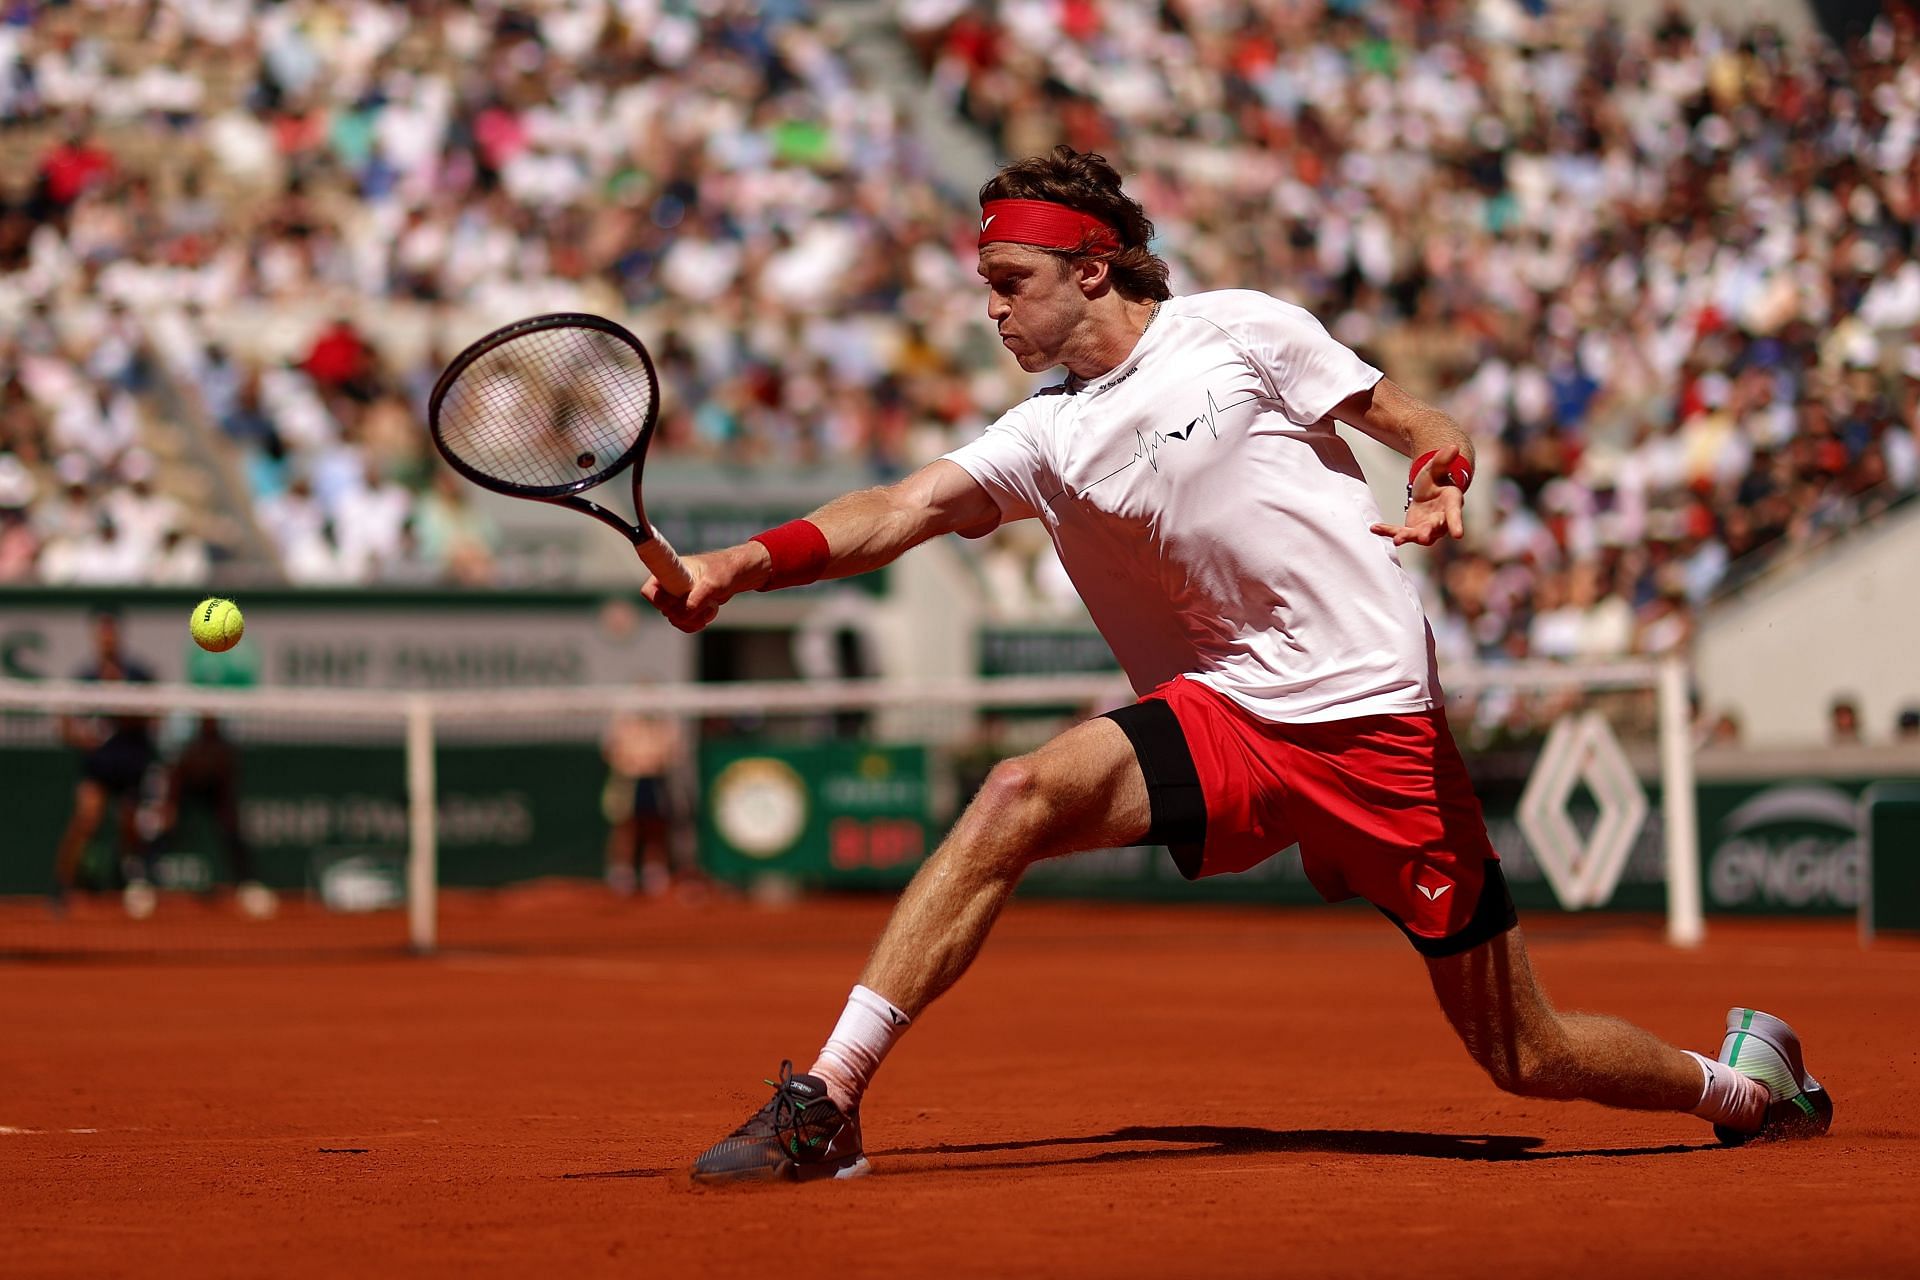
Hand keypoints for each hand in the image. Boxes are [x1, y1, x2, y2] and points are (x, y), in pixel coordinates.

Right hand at [639, 543, 767, 632]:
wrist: (736, 575)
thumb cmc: (722, 571)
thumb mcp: (711, 584)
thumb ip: (696, 599)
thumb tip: (684, 613)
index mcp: (667, 572)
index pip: (649, 592)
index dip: (660, 601)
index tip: (678, 600)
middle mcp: (668, 586)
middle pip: (663, 610)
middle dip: (684, 612)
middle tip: (703, 603)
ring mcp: (677, 598)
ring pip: (674, 619)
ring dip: (693, 619)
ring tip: (710, 606)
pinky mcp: (686, 608)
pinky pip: (684, 624)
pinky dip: (696, 623)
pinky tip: (708, 613)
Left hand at [1370, 443, 1467, 546]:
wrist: (1428, 491)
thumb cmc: (1436, 479)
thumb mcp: (1436, 467)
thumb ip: (1443, 459)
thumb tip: (1454, 447)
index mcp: (1451, 503)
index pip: (1455, 514)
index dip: (1456, 523)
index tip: (1459, 535)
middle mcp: (1441, 519)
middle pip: (1436, 528)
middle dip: (1429, 533)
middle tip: (1423, 537)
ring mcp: (1426, 527)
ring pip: (1419, 535)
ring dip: (1408, 537)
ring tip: (1398, 540)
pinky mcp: (1411, 530)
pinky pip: (1399, 532)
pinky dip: (1387, 531)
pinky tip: (1374, 528)